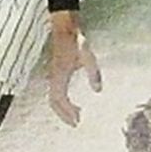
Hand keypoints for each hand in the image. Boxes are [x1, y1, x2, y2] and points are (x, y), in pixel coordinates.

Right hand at [48, 11, 101, 126]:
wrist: (65, 28)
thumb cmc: (75, 41)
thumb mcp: (88, 57)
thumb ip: (93, 74)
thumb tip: (97, 90)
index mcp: (60, 75)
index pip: (59, 99)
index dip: (67, 112)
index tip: (77, 120)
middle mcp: (54, 77)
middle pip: (53, 102)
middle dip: (63, 114)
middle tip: (76, 123)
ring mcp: (53, 75)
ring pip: (53, 97)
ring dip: (62, 109)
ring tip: (76, 115)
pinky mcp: (56, 72)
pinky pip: (55, 91)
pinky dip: (62, 101)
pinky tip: (73, 102)